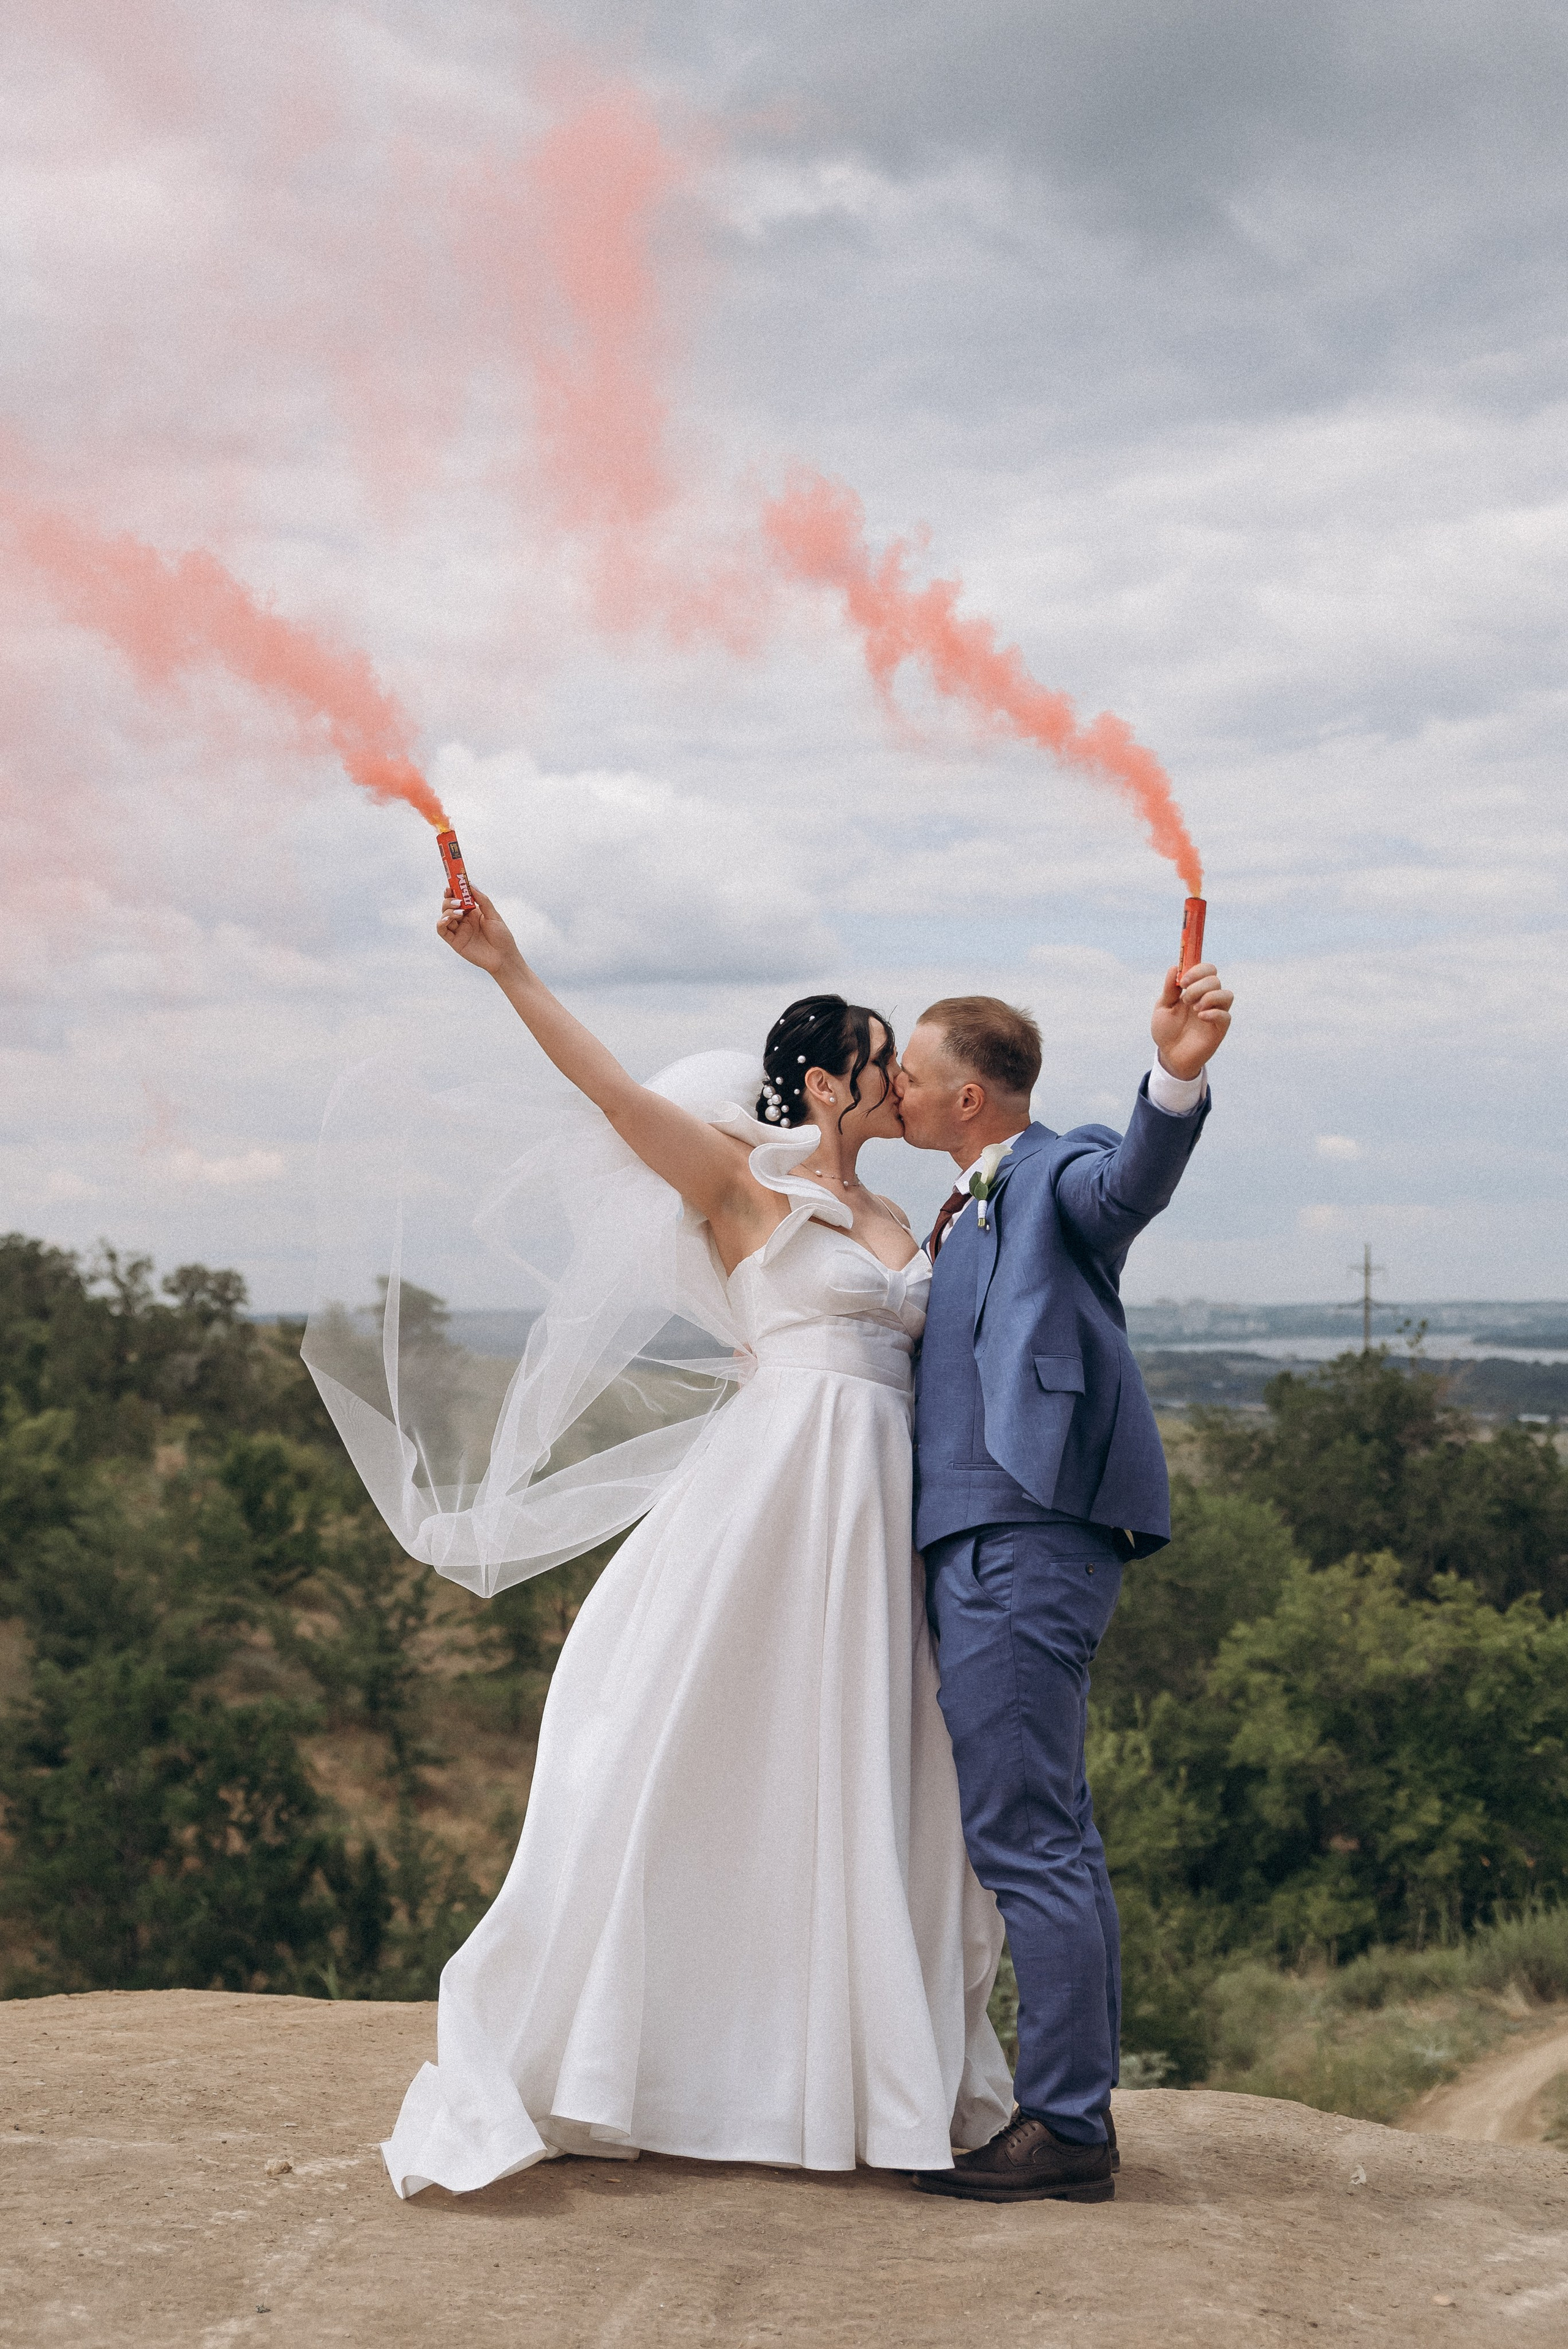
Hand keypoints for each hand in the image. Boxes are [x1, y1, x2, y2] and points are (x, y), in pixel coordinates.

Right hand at [436, 887, 522, 976]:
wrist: (504, 957)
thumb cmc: (502, 937)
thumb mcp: (493, 915)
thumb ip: (482, 900)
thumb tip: (471, 884)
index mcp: (473, 912)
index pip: (459, 897)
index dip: (454, 889)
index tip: (452, 883)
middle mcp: (464, 920)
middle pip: (448, 905)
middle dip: (449, 899)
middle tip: (457, 899)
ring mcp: (458, 930)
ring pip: (444, 915)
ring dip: (448, 909)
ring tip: (459, 911)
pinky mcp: (454, 941)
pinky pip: (442, 930)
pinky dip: (442, 922)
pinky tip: (449, 918)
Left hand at [1151, 961, 1232, 1080]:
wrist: (1169, 1055)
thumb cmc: (1166, 1031)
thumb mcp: (1163, 1007)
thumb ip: (1169, 989)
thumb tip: (1174, 967)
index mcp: (1195, 990)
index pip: (1207, 970)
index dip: (1197, 970)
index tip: (1182, 982)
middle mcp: (1208, 999)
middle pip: (1215, 980)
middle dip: (1198, 986)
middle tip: (1185, 999)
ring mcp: (1215, 1014)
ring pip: (1226, 995)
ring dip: (1209, 997)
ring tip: (1194, 1008)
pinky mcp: (1219, 1029)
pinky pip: (1226, 1016)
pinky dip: (1214, 1013)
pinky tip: (1200, 1017)